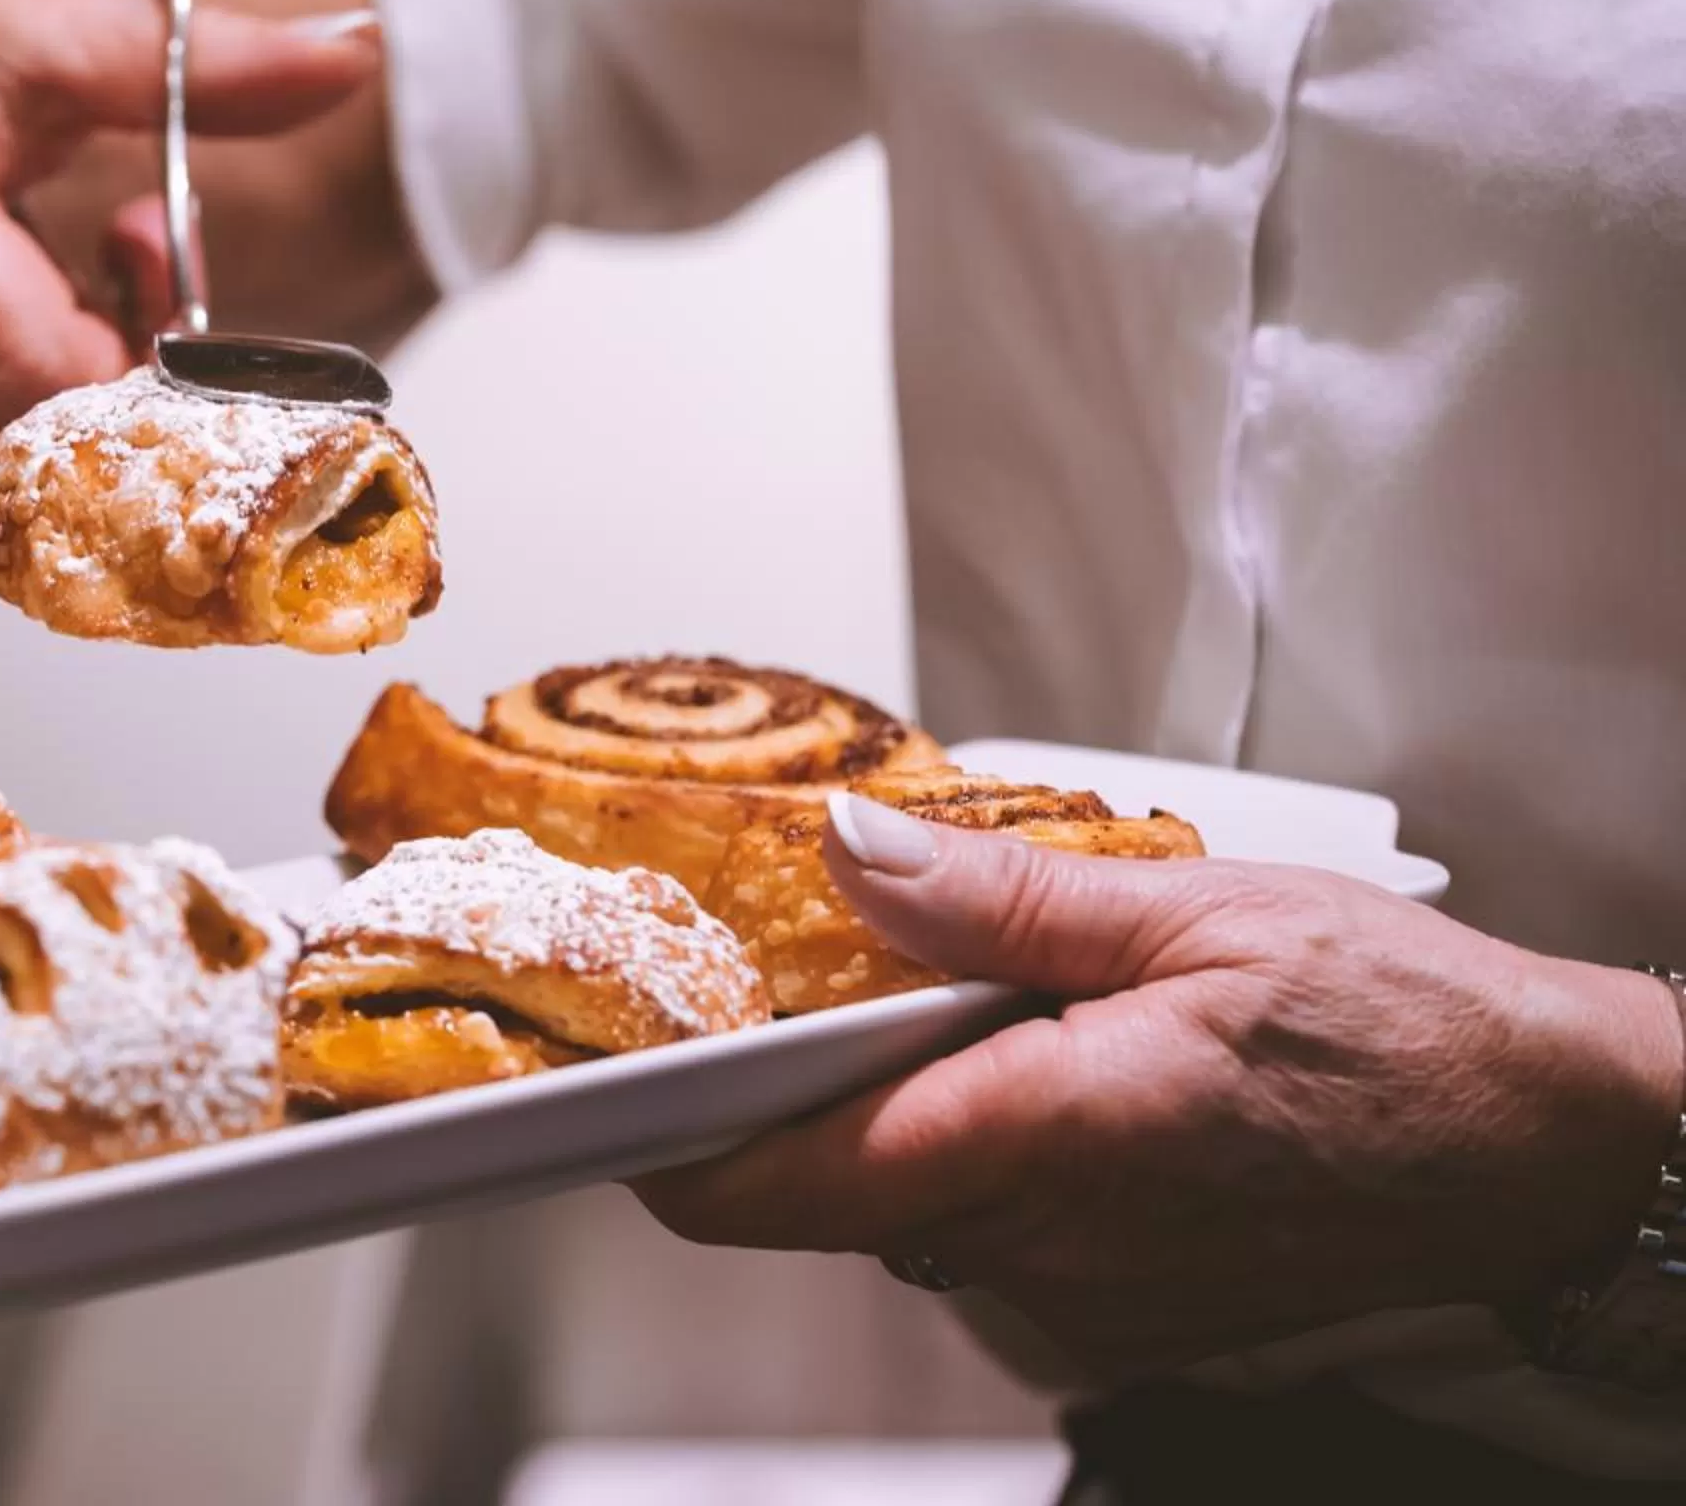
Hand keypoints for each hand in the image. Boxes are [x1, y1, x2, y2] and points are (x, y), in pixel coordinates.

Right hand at [0, 0, 380, 497]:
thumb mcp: (62, 21)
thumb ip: (204, 61)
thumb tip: (347, 52)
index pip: (39, 366)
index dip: (137, 347)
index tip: (165, 271)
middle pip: (19, 423)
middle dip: (103, 364)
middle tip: (123, 256)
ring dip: (50, 392)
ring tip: (45, 270)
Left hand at [631, 794, 1683, 1378]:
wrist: (1558, 1144)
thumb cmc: (1407, 1023)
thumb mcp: (1198, 910)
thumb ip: (1006, 896)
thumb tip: (857, 855)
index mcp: (1051, 1139)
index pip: (789, 1179)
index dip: (673, 1143)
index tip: (600, 1089)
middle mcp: (1051, 1245)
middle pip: (837, 1183)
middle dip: (788, 1090)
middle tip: (768, 971)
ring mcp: (1090, 1291)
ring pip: (916, 1200)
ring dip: (894, 1107)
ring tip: (930, 988)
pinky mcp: (1129, 1303)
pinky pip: (999, 1224)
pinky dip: (979, 1144)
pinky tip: (1032, 1056)